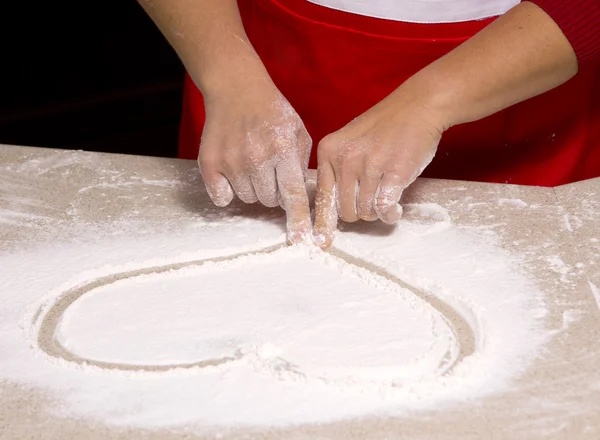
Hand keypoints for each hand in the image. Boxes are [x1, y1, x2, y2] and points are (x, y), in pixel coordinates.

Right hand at [199, 78, 312, 243]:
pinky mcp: (209, 163)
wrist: (236, 89)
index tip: (300, 239)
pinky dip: (227, 190)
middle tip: (269, 169)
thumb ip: (301, 164)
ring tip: (251, 162)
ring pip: (247, 198)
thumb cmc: (272, 112)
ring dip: (252, 188)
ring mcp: (230, 161)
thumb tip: (302, 197)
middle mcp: (256, 157)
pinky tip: (232, 169)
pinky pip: (222, 197)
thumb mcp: (298, 131)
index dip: (297, 219)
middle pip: (269, 200)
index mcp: (282, 149)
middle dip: (273, 191)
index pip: (292, 194)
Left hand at [313, 88, 445, 247]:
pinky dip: (390, 215)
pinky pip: (385, 208)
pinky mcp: (394, 172)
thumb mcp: (349, 141)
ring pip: (366, 212)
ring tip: (386, 198)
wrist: (418, 106)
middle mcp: (345, 158)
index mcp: (329, 151)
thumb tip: (332, 211)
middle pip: (345, 211)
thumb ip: (337, 170)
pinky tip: (395, 209)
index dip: (323, 223)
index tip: (321, 242)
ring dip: (377, 212)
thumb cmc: (385, 127)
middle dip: (359, 213)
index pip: (322, 197)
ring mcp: (370, 165)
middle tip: (372, 201)